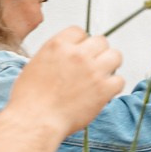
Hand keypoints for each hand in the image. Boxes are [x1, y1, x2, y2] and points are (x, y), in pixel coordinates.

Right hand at [9, 27, 124, 133]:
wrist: (36, 120)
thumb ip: (55, 56)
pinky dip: (114, 86)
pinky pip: (120, 80)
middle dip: (98, 52)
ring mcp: (93, 71)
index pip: (79, 31)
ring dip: (110, 65)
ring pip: (115, 56)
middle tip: (93, 66)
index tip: (80, 53)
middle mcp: (77, 54)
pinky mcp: (104, 89)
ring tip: (101, 77)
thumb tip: (66, 57)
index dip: (81, 43)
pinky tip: (103, 93)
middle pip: (101, 41)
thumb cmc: (29, 99)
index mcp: (58, 45)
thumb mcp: (35, 65)